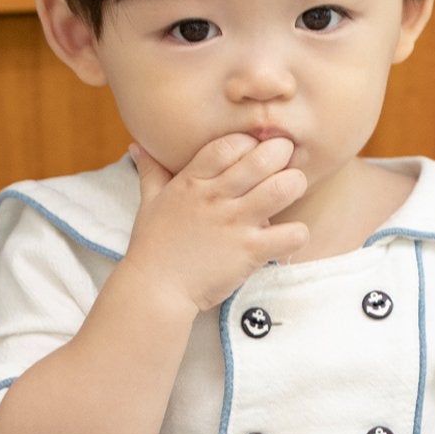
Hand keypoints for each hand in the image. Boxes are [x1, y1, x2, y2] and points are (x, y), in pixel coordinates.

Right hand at [122, 133, 310, 313]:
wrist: (154, 291)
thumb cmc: (152, 247)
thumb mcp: (149, 202)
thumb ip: (151, 171)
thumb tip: (138, 145)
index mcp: (194, 181)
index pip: (232, 143)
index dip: (249, 142)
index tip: (253, 153)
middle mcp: (216, 197)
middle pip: (265, 157)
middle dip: (281, 155)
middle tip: (282, 167)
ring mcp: (235, 223)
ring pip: (285, 187)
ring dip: (293, 186)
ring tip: (288, 195)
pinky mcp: (250, 252)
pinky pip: (291, 234)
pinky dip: (297, 234)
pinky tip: (286, 237)